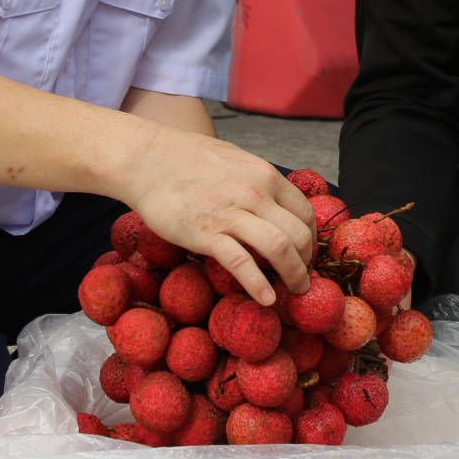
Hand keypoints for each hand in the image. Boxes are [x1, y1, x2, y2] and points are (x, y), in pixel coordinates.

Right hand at [116, 126, 315, 306]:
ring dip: (293, 275)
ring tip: (295, 292)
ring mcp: (231, 214)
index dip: (311, 239)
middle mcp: (256, 193)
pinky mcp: (206, 234)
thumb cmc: (187, 159)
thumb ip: (257, 182)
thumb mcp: (235, 160)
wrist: (147, 159)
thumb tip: (274, 202)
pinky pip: (241, 263)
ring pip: (279, 248)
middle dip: (307, 262)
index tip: (306, 255)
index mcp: (265, 175)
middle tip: (303, 279)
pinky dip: (259, 285)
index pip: (305, 212)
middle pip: (299, 234)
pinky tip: (266, 300)